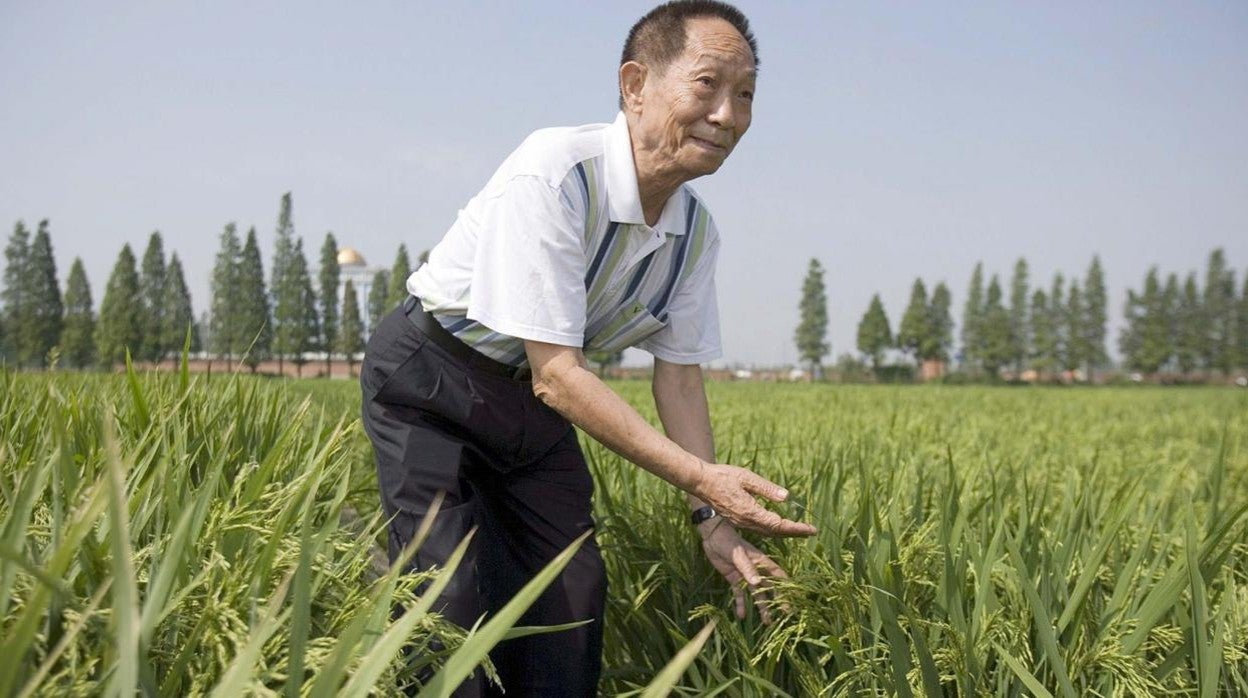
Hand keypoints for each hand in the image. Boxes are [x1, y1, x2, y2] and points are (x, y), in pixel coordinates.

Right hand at [692, 463, 816, 536]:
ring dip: (784, 533)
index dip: (797, 528)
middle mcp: (746, 522)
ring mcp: (741, 523)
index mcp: (751, 512)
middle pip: (775, 532)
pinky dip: (773, 530)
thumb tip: (787, 497)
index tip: (812, 529)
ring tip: (799, 530)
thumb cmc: (722, 476)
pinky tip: (778, 526)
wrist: (700, 482)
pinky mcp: (738, 520)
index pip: (779, 525)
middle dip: (794, 533)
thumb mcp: (747, 477)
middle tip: (811, 532)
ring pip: (767, 532)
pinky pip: (759, 529)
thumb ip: (767, 489)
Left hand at [699, 520, 788, 622]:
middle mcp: (756, 570)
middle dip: (777, 601)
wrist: (712, 536)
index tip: (794, 599)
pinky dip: (740, 604)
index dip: (787, 586)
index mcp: (761, 562)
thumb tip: (757, 583)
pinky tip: (741, 615)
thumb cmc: (728, 541)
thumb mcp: (738, 555)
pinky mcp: (734, 578)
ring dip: (761, 607)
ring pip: (756, 594)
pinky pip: (739, 594)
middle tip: (784, 616)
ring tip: (767, 622)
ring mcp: (745, 575)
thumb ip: (747, 568)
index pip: (778, 575)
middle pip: (769, 588)